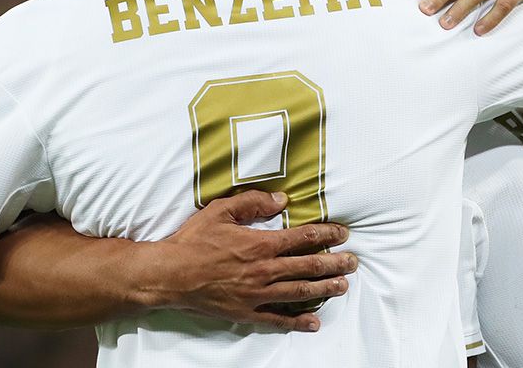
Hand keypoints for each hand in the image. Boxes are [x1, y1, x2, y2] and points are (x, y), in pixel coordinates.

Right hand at [127, 190, 356, 331]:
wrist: (169, 274)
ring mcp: (257, 294)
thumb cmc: (193, 240)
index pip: (303, 238)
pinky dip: (297, 322)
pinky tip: (314, 322)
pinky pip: (277, 319)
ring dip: (324, 289)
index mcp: (261, 244)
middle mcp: (264, 271)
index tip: (343, 234)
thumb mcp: (221, 210)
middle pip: (308, 267)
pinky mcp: (246, 312)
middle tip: (353, 262)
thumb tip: (281, 200)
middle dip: (334, 263)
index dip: (326, 235)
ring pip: (299, 292)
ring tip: (343, 286)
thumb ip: (253, 202)